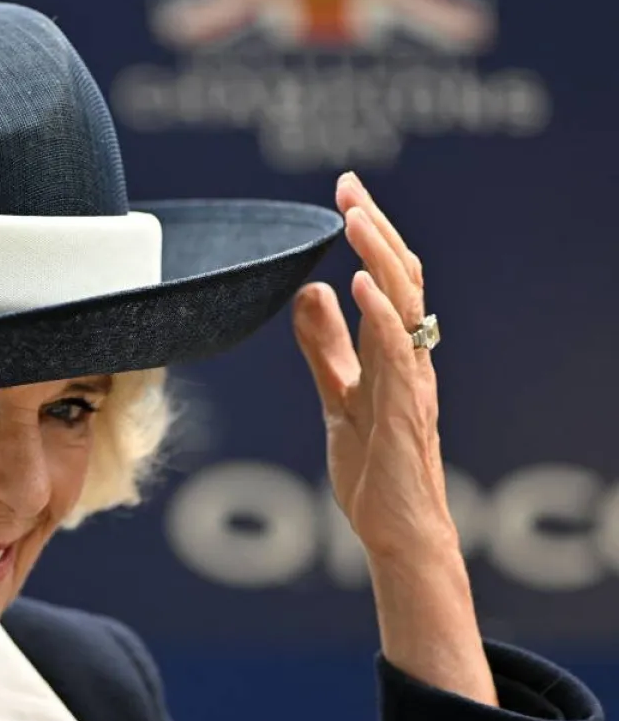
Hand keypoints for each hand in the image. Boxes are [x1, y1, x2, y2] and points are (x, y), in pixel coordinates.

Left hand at [292, 172, 451, 561]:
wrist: (397, 533)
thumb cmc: (374, 469)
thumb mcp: (337, 395)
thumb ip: (324, 347)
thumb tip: (308, 292)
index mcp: (394, 352)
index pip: (389, 278)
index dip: (370, 234)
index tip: (345, 192)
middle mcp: (410, 359)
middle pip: (402, 279)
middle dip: (375, 229)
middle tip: (348, 187)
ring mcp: (410, 384)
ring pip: (404, 306)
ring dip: (378, 258)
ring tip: (355, 218)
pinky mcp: (402, 413)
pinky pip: (396, 355)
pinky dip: (380, 316)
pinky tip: (359, 285)